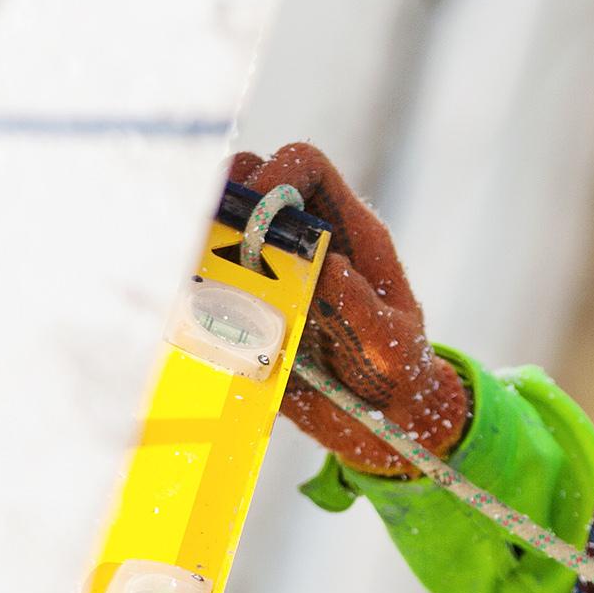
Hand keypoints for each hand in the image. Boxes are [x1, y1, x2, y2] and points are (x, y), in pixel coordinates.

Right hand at [229, 143, 470, 474]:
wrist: (381, 425)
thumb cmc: (400, 377)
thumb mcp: (395, 349)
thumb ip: (367, 311)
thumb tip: (327, 264)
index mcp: (348, 231)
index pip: (307, 167)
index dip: (277, 174)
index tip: (257, 219)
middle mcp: (304, 240)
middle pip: (250, 178)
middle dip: (227, 201)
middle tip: (221, 251)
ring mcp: (270, 270)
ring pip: (219, 224)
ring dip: (204, 244)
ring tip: (206, 286)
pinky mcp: (246, 306)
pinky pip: (207, 280)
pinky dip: (193, 289)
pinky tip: (197, 319)